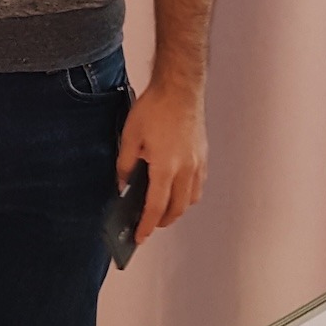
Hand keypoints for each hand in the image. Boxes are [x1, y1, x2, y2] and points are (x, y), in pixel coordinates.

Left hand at [116, 79, 206, 244]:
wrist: (180, 88)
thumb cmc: (155, 108)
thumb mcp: (130, 136)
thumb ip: (125, 165)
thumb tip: (122, 185)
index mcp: (166, 167)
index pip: (156, 207)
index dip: (147, 226)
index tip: (140, 237)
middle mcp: (186, 170)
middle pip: (176, 209)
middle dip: (161, 221)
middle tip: (147, 224)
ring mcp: (198, 164)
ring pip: (190, 200)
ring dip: (176, 209)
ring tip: (160, 209)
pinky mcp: (203, 156)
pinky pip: (198, 186)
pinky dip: (187, 195)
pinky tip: (176, 190)